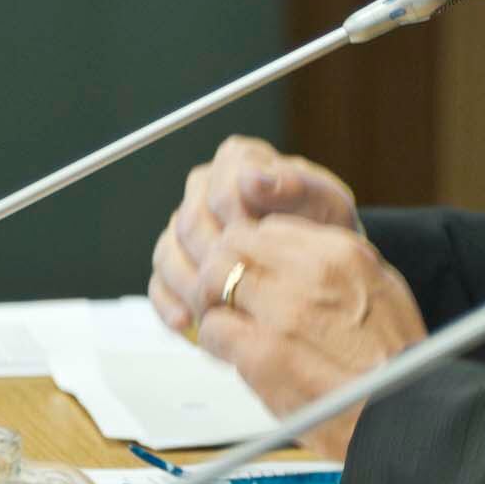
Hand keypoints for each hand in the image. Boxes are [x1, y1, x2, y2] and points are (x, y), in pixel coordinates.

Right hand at [148, 135, 358, 330]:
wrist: (322, 260)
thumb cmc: (325, 226)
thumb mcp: (325, 203)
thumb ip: (294, 187)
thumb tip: (251, 178)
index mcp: (238, 162)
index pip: (221, 186)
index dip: (236, 216)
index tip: (258, 240)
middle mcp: (205, 188)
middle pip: (190, 222)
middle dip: (213, 257)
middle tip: (236, 283)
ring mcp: (186, 225)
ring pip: (168, 252)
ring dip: (188, 284)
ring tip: (214, 309)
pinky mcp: (177, 262)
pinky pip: (159, 282)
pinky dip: (168, 303)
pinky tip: (186, 322)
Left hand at [192, 215, 425, 458]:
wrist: (403, 414)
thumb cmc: (399, 363)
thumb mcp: (384, 290)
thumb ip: (340, 268)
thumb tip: (304, 258)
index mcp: (343, 254)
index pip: (269, 228)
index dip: (252, 251)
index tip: (252, 271)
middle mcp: (311, 274)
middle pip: (232, 246)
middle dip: (221, 270)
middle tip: (224, 296)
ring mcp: (284, 312)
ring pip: (212, 282)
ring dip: (213, 305)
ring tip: (229, 327)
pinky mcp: (262, 353)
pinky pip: (212, 330)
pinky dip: (215, 343)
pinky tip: (234, 356)